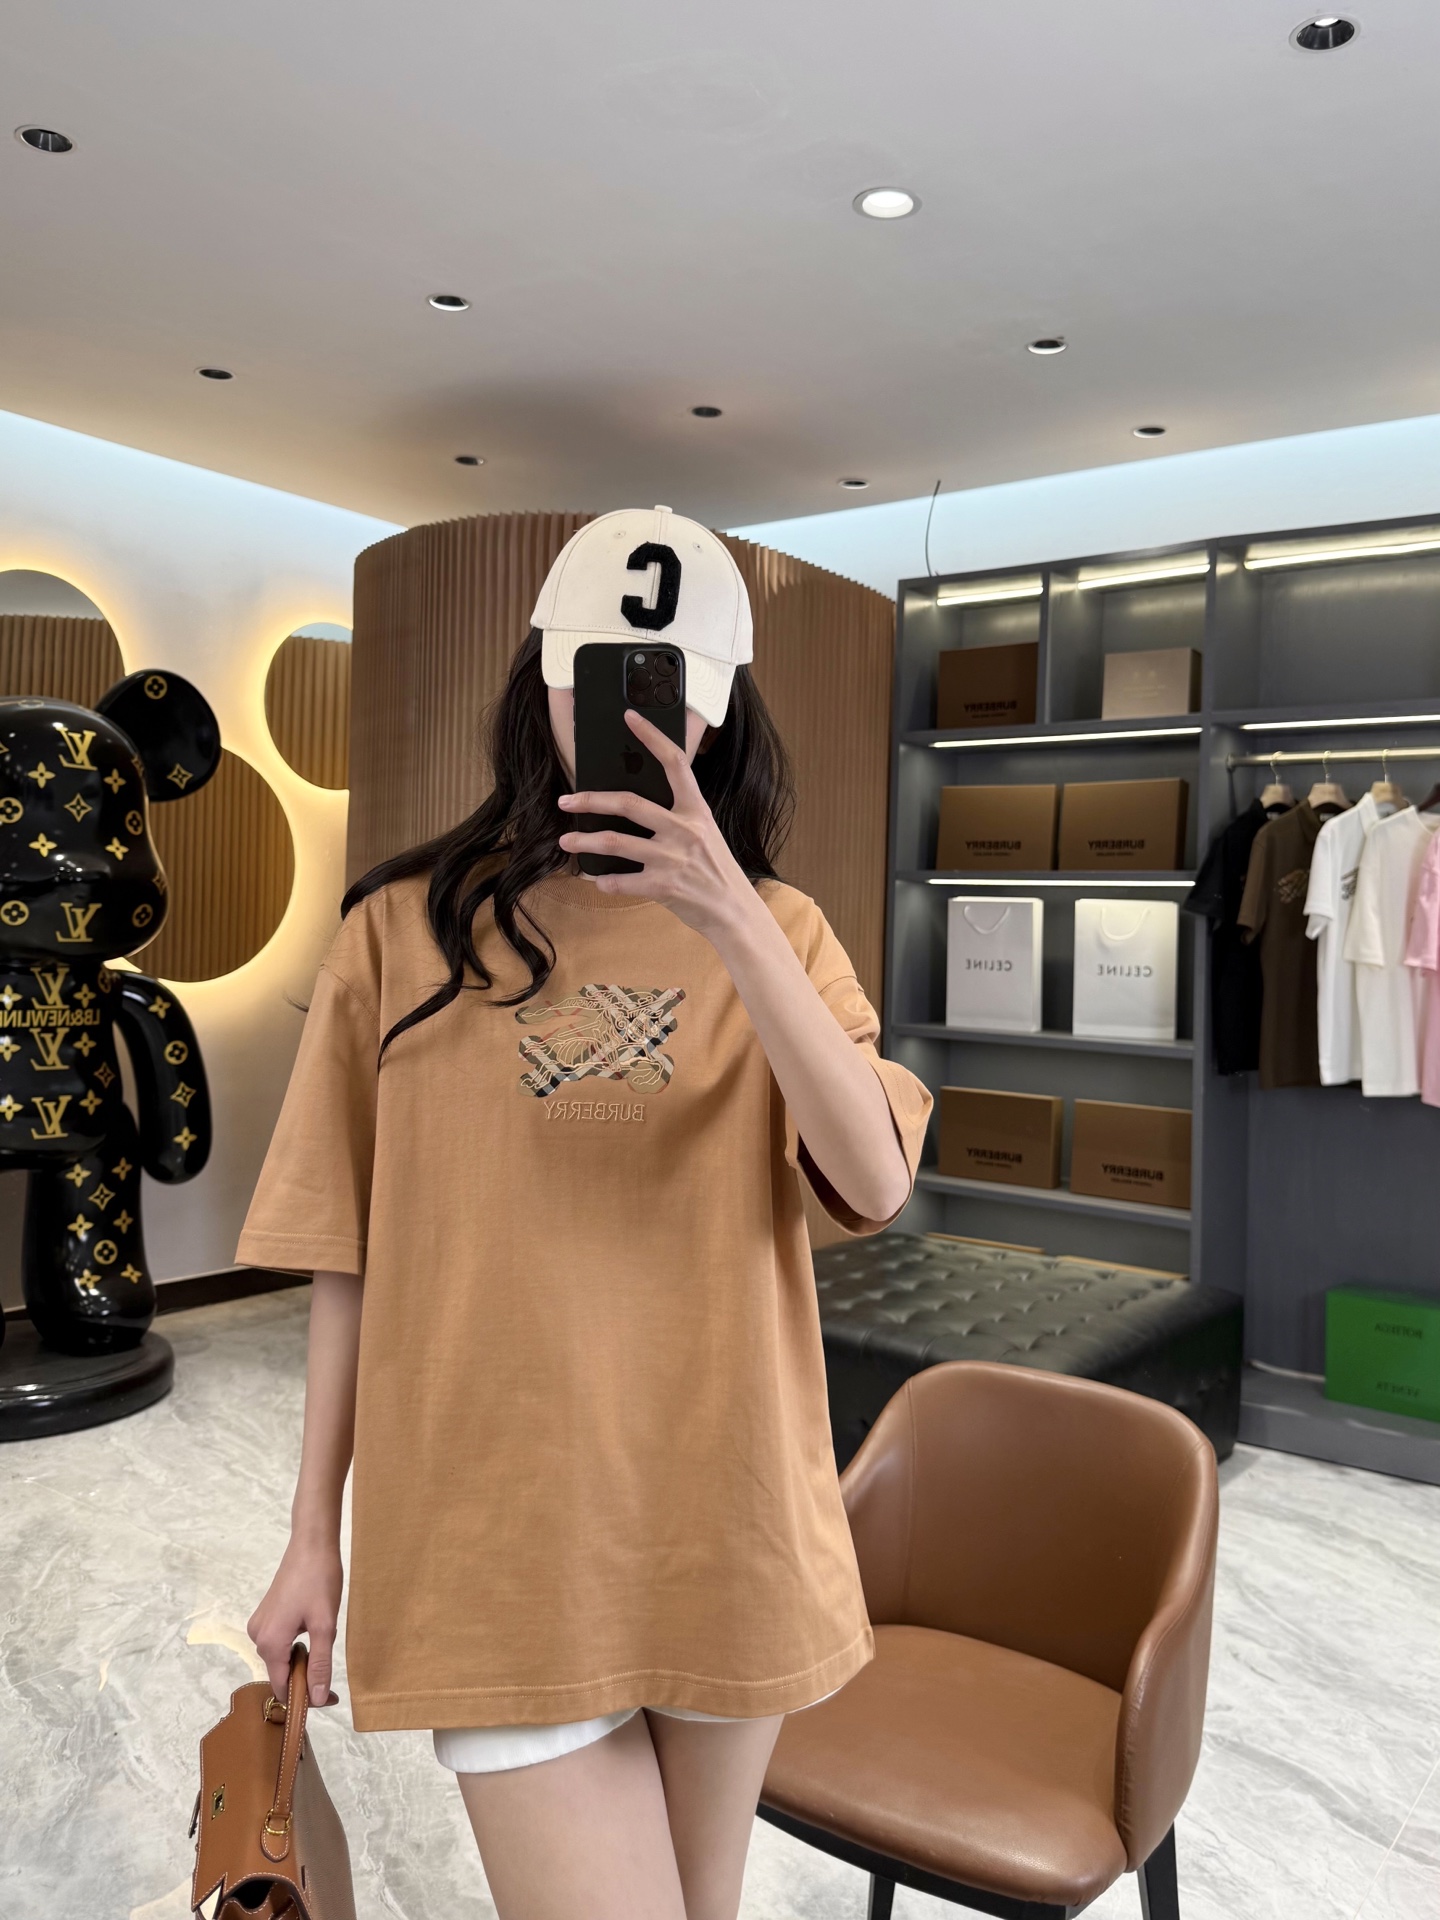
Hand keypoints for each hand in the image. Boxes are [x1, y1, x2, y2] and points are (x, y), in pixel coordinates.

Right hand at [247, 1533, 343, 1706]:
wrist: (311, 1543)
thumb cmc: (320, 1580)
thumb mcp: (324, 1625)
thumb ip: (320, 1664)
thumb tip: (317, 1698)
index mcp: (270, 1643)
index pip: (281, 1687)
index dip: (304, 1698)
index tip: (329, 1697)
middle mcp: (257, 1636)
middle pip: (279, 1673)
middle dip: (304, 1679)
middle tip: (331, 1675)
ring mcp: (259, 1624)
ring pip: (279, 1658)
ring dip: (300, 1661)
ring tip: (322, 1645)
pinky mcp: (265, 1615)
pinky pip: (278, 1642)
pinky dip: (294, 1647)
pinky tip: (311, 1632)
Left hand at [557, 711, 757, 942]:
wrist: (734, 911)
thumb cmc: (715, 871)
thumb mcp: (704, 833)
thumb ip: (676, 817)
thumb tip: (633, 807)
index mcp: (695, 810)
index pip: (675, 763)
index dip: (652, 737)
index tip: (630, 717)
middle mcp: (684, 829)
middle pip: (628, 803)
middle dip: (591, 800)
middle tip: (567, 800)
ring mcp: (673, 858)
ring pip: (615, 843)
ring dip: (584, 841)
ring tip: (566, 840)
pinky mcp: (664, 886)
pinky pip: (621, 881)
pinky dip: (605, 881)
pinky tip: (599, 880)